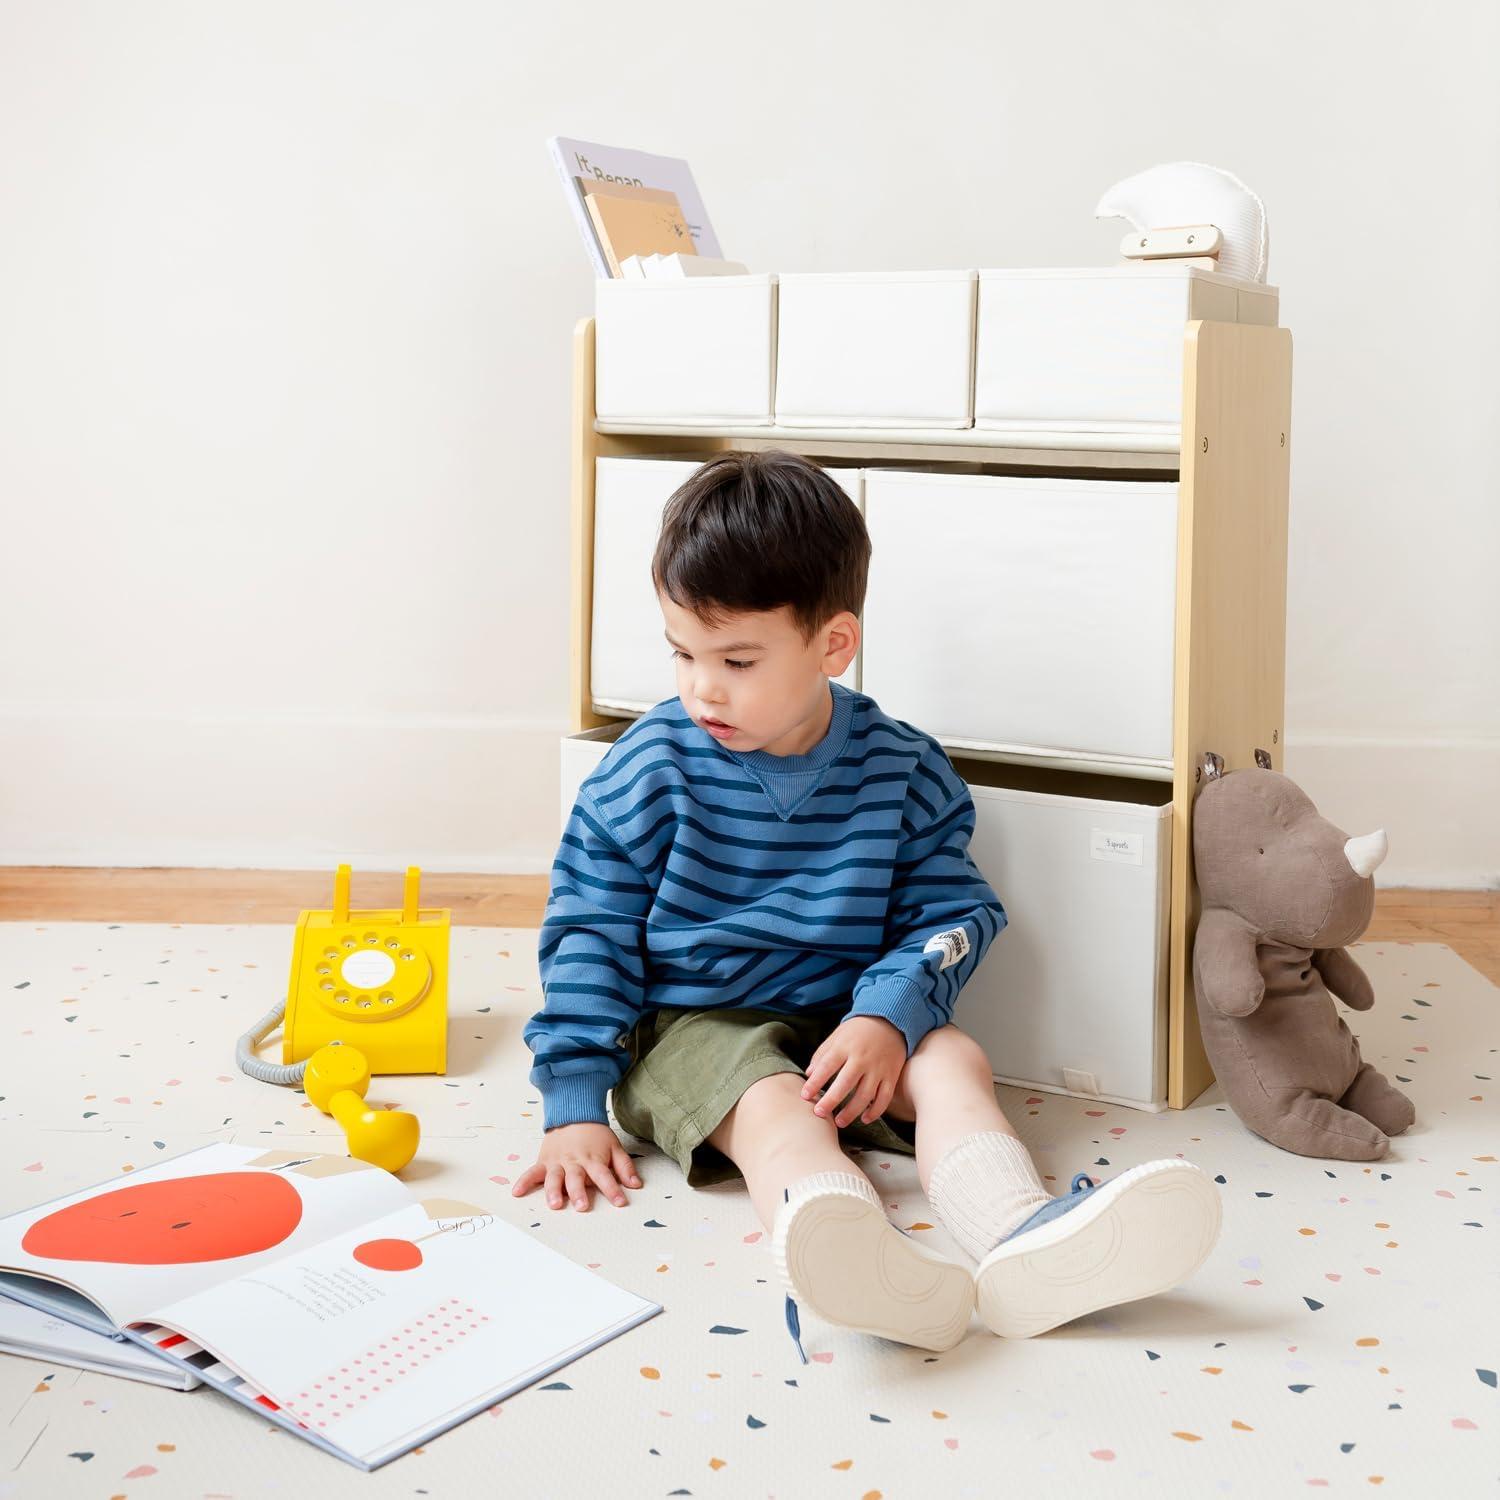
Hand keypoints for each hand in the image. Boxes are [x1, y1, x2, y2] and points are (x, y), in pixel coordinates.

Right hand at [511, 1122, 641, 1211]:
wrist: (573, 1114)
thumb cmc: (595, 1135)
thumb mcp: (614, 1146)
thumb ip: (624, 1166)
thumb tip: (636, 1185)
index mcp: (593, 1159)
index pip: (604, 1176)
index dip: (612, 1189)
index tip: (620, 1202)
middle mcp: (574, 1162)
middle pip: (576, 1179)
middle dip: (579, 1193)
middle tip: (582, 1206)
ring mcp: (557, 1162)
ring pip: (554, 1178)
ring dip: (554, 1191)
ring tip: (555, 1204)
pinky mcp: (544, 1161)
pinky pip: (532, 1172)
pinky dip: (524, 1182)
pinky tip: (517, 1192)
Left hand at [800, 1016, 906, 1127]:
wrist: (890, 1021)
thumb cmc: (858, 1031)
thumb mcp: (837, 1035)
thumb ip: (822, 1054)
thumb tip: (808, 1074)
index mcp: (845, 1047)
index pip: (827, 1066)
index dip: (815, 1082)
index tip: (805, 1095)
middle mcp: (862, 1058)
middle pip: (845, 1084)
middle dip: (831, 1101)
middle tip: (819, 1113)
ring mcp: (878, 1068)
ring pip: (865, 1095)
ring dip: (851, 1111)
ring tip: (839, 1122)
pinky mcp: (891, 1076)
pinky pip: (884, 1098)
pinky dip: (875, 1111)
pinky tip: (864, 1119)